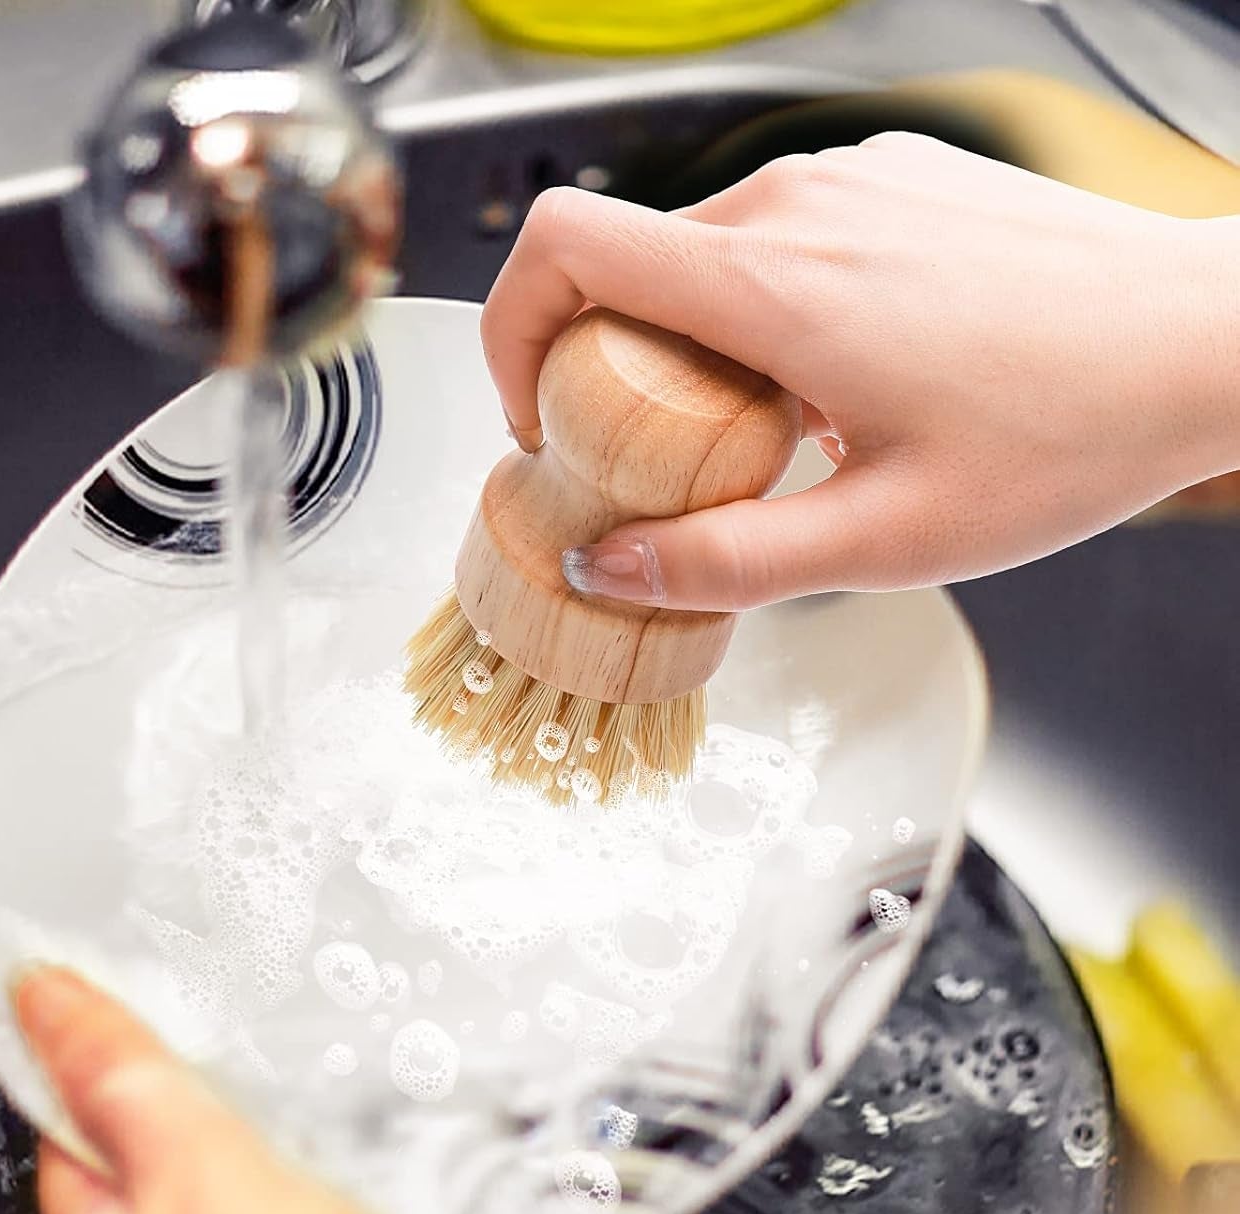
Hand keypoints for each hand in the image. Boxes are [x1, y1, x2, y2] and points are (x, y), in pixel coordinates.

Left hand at [13, 968, 606, 1213]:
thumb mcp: (186, 1164)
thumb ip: (119, 1077)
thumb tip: (40, 1000)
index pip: (69, 1137)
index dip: (84, 1061)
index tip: (110, 991)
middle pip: (168, 1150)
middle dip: (198, 1084)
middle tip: (219, 1014)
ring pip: (256, 1169)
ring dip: (279, 1121)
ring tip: (298, 1058)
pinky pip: (328, 1194)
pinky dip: (342, 1155)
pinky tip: (363, 1124)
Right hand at [482, 134, 1239, 609]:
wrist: (1208, 339)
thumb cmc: (1072, 427)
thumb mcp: (885, 540)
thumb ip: (726, 562)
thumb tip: (611, 565)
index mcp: (774, 286)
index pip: (564, 244)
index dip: (512, 325)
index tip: (536, 409)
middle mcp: (799, 205)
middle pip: (625, 266)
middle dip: (609, 368)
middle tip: (669, 465)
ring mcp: (850, 179)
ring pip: (699, 255)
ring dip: (692, 345)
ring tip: (772, 434)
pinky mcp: (892, 180)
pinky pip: (776, 237)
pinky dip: (760, 311)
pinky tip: (838, 381)